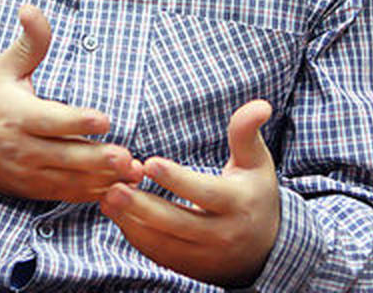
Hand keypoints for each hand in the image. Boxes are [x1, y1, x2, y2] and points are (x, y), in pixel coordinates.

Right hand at [0, 4, 142, 201]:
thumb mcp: (5, 69)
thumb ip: (30, 42)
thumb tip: (32, 8)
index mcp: (17, 116)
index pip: (50, 121)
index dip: (76, 122)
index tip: (103, 120)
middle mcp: (23, 148)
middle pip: (63, 156)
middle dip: (95, 158)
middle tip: (125, 156)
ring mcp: (30, 173)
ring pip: (69, 180)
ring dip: (102, 179)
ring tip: (132, 174)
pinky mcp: (37, 189)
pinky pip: (67, 195)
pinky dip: (93, 194)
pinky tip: (120, 187)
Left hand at [99, 100, 280, 287]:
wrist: (265, 248)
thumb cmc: (254, 193)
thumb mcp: (256, 162)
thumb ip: (247, 133)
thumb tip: (260, 104)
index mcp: (238, 203)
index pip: (205, 192)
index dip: (176, 179)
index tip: (149, 163)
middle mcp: (222, 234)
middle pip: (178, 222)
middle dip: (143, 207)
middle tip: (113, 189)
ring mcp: (205, 256)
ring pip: (164, 243)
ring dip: (132, 223)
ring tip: (107, 199)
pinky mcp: (190, 268)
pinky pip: (159, 255)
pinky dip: (137, 237)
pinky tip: (117, 215)